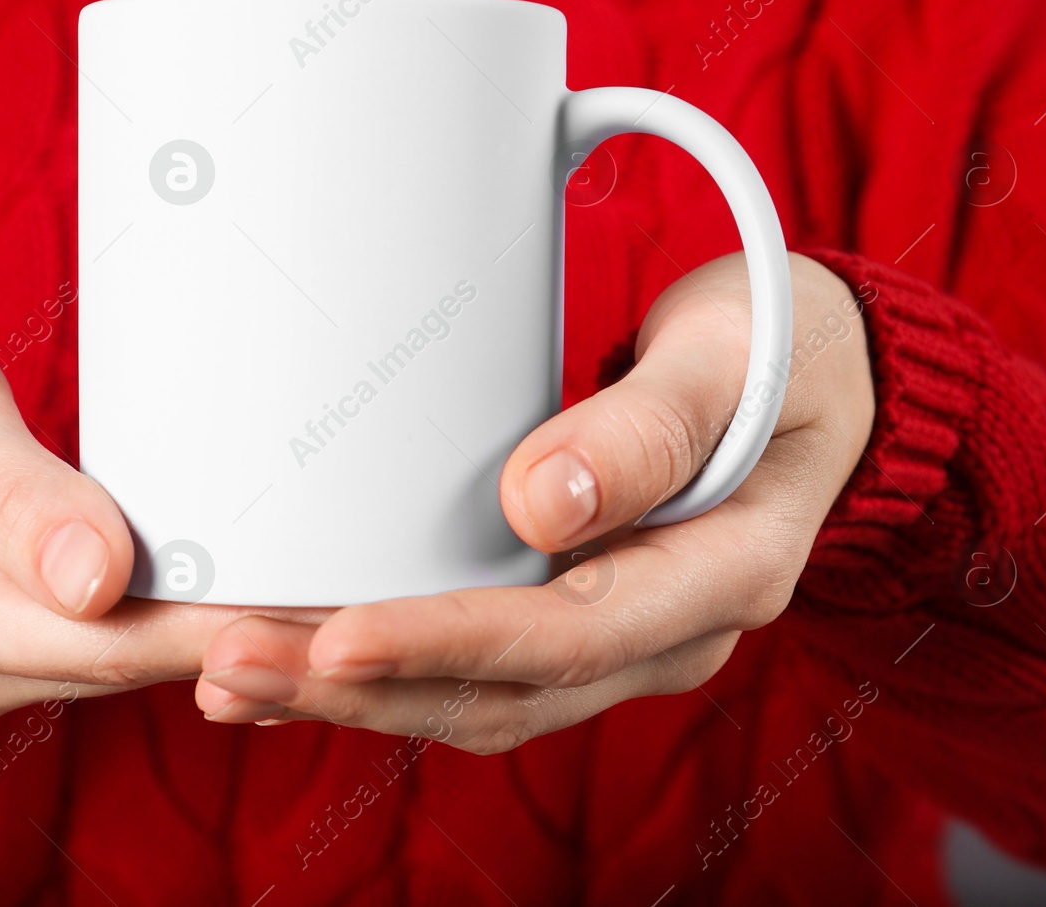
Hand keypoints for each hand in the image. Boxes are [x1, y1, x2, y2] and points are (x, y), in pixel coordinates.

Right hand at [0, 287, 319, 729]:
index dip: (220, 626)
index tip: (323, 606)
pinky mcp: (17, 635)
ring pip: (137, 650)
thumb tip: (99, 583)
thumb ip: (9, 497)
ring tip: (341, 581)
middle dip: (246, 628)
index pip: (105, 640)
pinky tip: (266, 579)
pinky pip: (121, 630)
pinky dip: (189, 604)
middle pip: (133, 657)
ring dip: (228, 620)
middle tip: (369, 590)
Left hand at [193, 253, 876, 749]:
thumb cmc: (780, 348)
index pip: (569, 638)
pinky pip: (467, 664)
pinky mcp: (568, 612)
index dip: (446, 645)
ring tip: (227, 674)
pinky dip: (375, 668)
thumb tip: (540, 506)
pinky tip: (291, 658)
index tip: (333, 640)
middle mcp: (664, 633)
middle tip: (228, 665)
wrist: (818, 383)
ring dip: (346, 694)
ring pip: (470, 697)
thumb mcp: (740, 357)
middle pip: (498, 693)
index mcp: (721, 574)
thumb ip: (651, 427)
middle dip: (357, 688)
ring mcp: (614, 634)